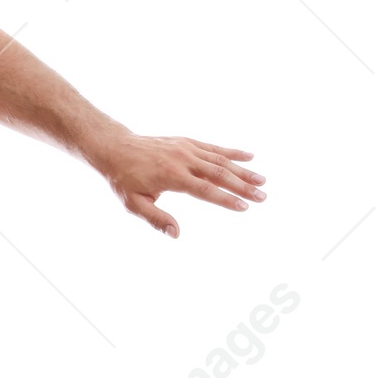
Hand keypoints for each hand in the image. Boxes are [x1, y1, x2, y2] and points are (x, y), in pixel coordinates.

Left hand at [89, 132, 265, 237]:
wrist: (115, 148)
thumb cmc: (124, 179)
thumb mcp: (134, 204)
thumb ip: (156, 219)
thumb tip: (176, 234)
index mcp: (172, 176)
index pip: (205, 190)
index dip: (226, 199)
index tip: (244, 207)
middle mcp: (183, 160)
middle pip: (219, 174)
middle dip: (243, 186)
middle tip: (263, 197)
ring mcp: (186, 149)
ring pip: (220, 160)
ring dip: (243, 170)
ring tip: (262, 181)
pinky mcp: (187, 142)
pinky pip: (213, 147)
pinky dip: (232, 152)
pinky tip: (249, 156)